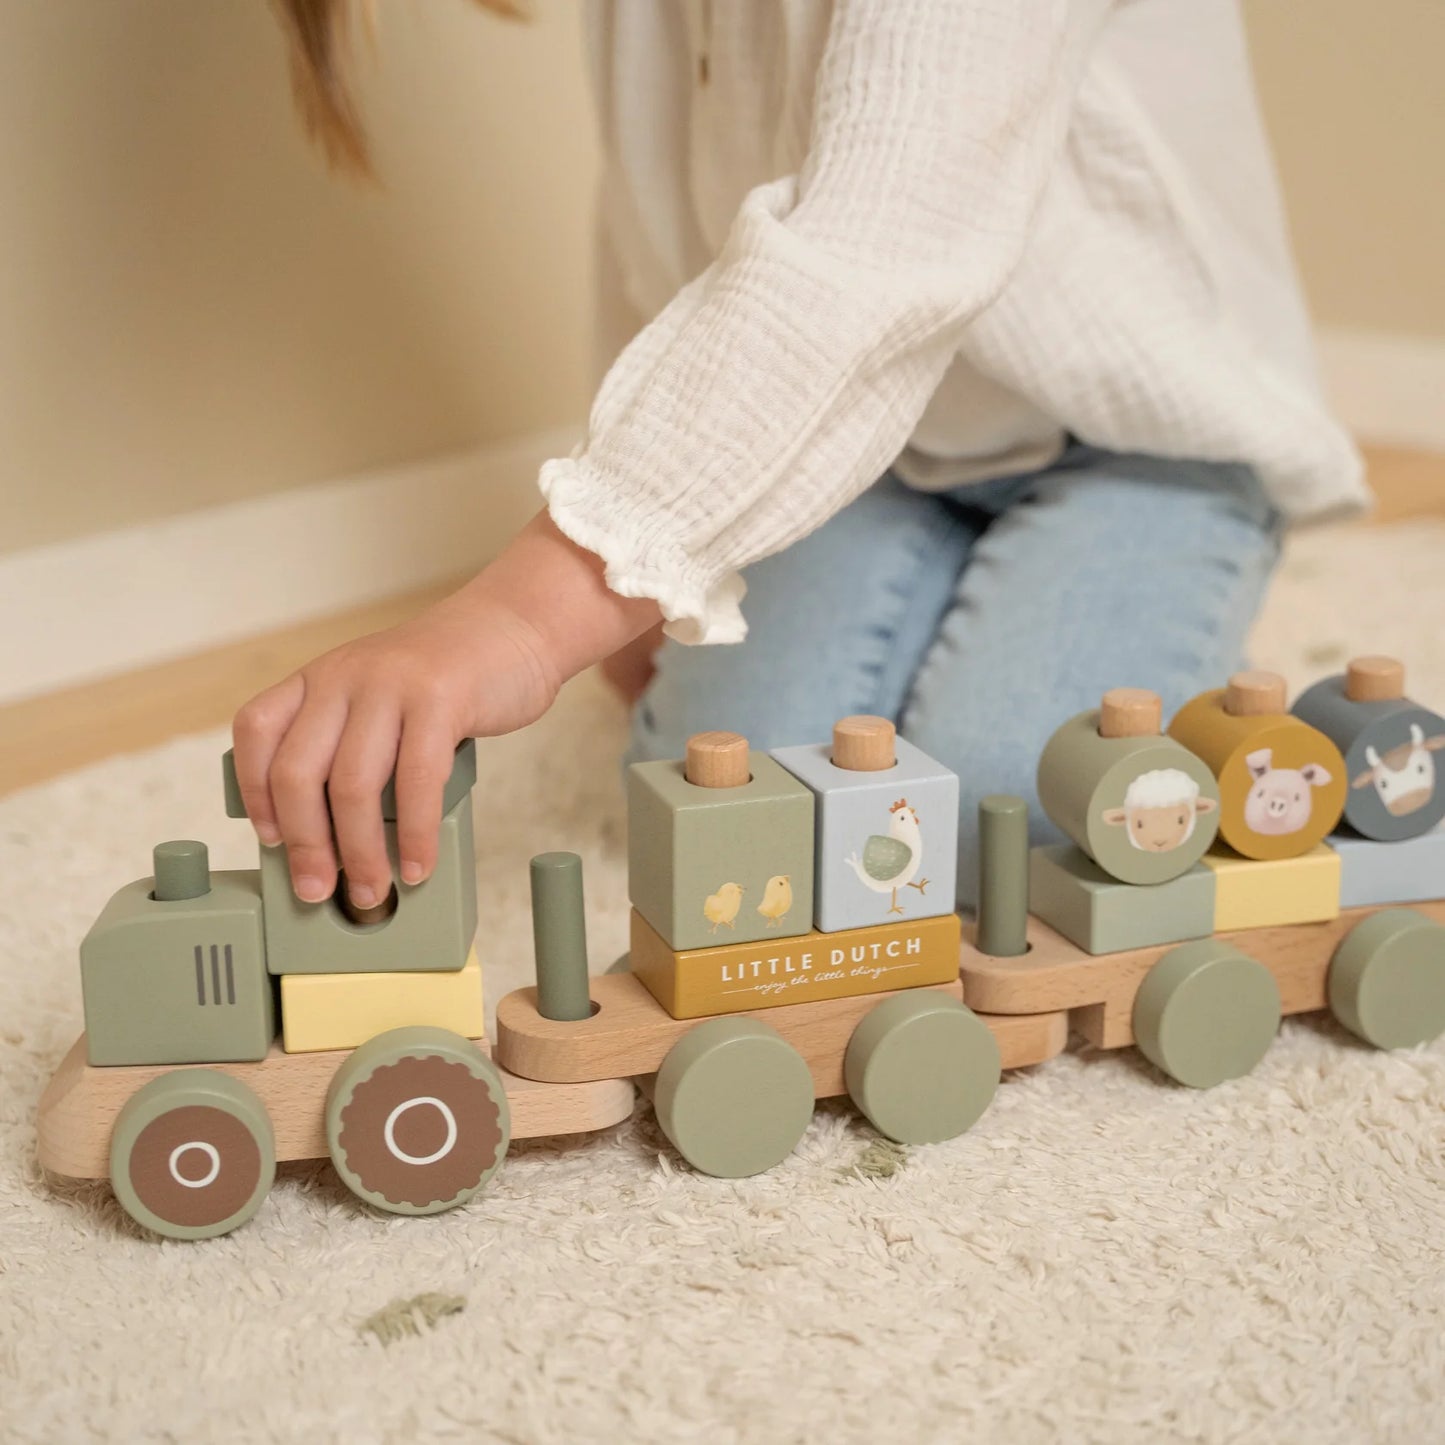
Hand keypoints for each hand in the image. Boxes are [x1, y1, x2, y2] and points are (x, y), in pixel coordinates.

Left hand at [231, 510, 659, 907]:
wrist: (513, 628)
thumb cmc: (450, 678)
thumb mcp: (380, 698)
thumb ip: (352, 744)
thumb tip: (334, 835)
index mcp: (320, 677)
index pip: (257, 732)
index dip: (254, 792)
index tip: (272, 840)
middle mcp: (344, 675)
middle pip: (298, 771)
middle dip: (305, 845)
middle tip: (317, 888)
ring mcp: (389, 683)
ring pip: (353, 786)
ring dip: (360, 853)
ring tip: (372, 889)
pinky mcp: (439, 698)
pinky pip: (416, 782)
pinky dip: (414, 835)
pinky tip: (417, 863)